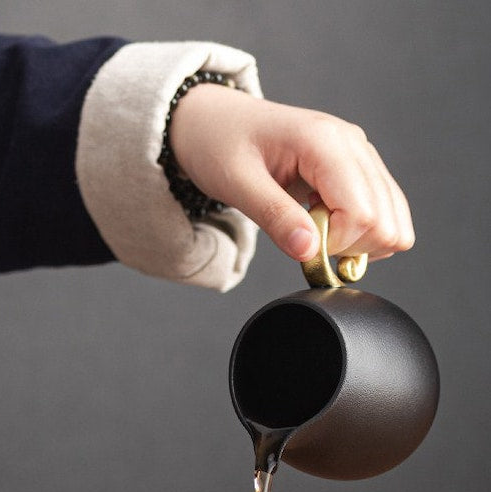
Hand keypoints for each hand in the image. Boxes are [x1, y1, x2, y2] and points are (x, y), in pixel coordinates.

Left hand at [169, 84, 413, 262]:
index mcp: (324, 141)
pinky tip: (324, 227)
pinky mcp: (358, 170)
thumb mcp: (237, 184)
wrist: (215, 122)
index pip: (362, 212)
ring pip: (393, 220)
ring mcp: (360, 156)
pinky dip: (358, 234)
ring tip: (314, 233)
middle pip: (386, 220)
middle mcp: (353, 144)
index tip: (301, 246)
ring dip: (357, 243)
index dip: (335, 244)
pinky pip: (381, 213)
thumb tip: (309, 252)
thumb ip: (274, 217)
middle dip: (349, 247)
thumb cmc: (220, 144)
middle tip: (307, 241)